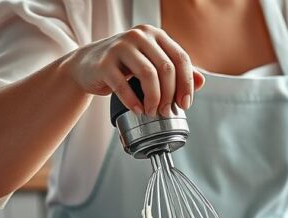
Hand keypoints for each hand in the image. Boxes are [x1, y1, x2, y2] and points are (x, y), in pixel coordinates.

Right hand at [62, 24, 204, 115]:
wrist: (86, 65)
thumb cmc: (124, 66)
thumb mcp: (152, 63)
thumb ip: (177, 71)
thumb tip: (201, 82)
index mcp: (155, 35)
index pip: (181, 58)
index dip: (187, 84)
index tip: (185, 103)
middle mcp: (139, 36)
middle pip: (167, 68)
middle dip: (171, 95)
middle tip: (167, 111)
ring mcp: (120, 47)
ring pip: (149, 75)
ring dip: (155, 99)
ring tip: (153, 111)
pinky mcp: (104, 63)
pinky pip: (124, 85)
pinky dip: (134, 102)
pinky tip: (139, 110)